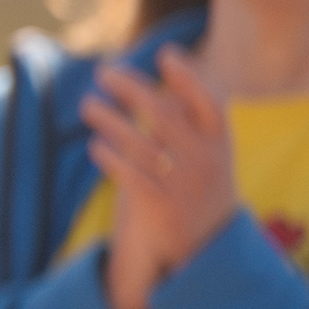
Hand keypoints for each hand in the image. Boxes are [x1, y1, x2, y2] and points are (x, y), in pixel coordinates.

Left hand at [85, 48, 242, 308]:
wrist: (205, 254)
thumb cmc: (197, 192)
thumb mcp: (206, 156)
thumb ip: (188, 121)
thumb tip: (162, 74)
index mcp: (220, 146)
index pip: (212, 104)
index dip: (191, 78)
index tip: (165, 54)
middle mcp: (206, 163)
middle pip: (165, 115)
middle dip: (132, 89)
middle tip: (104, 72)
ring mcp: (184, 186)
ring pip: (141, 143)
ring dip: (110, 119)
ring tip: (88, 104)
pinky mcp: (161, 209)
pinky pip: (130, 175)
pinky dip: (110, 157)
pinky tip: (95, 145)